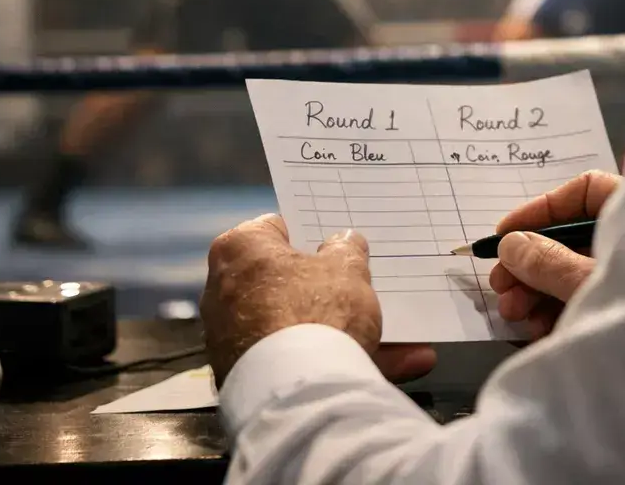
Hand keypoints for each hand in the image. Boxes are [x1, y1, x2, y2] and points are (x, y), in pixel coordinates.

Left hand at [201, 214, 436, 386]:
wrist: (296, 394)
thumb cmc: (316, 311)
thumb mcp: (347, 269)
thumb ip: (346, 250)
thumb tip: (342, 242)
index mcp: (239, 250)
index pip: (274, 230)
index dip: (309, 235)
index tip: (335, 247)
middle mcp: (223, 292)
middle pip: (287, 285)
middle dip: (331, 293)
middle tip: (364, 293)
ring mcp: (230, 340)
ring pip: (298, 329)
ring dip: (346, 335)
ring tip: (401, 344)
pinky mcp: (244, 380)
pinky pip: (296, 363)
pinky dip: (335, 364)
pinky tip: (392, 368)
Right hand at [489, 171, 622, 338]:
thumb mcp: (591, 280)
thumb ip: (549, 262)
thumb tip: (512, 244)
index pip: (583, 192)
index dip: (539, 210)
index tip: (503, 235)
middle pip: (572, 237)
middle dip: (530, 261)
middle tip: (499, 288)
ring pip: (574, 272)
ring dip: (536, 290)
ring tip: (513, 314)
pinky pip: (586, 300)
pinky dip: (557, 311)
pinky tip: (536, 329)